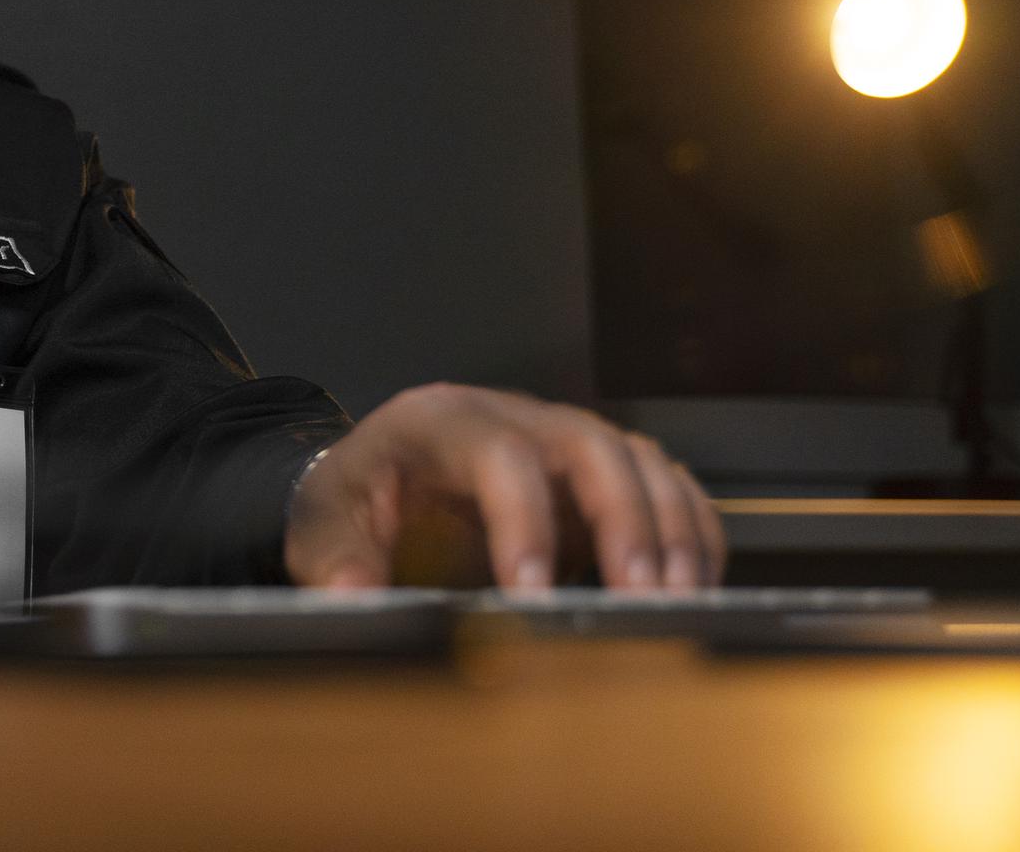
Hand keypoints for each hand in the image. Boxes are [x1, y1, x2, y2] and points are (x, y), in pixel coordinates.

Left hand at [284, 383, 725, 591]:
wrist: (374, 481)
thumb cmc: (352, 500)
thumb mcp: (323, 527)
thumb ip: (338, 562)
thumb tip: (351, 600)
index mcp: (439, 420)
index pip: (498, 455)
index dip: (523, 522)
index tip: (531, 594)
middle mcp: (512, 416)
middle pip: (590, 445)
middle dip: (625, 521)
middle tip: (640, 598)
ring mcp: (562, 437)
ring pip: (640, 459)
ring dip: (670, 530)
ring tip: (678, 602)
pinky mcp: (598, 471)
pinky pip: (666, 483)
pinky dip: (691, 530)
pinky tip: (696, 586)